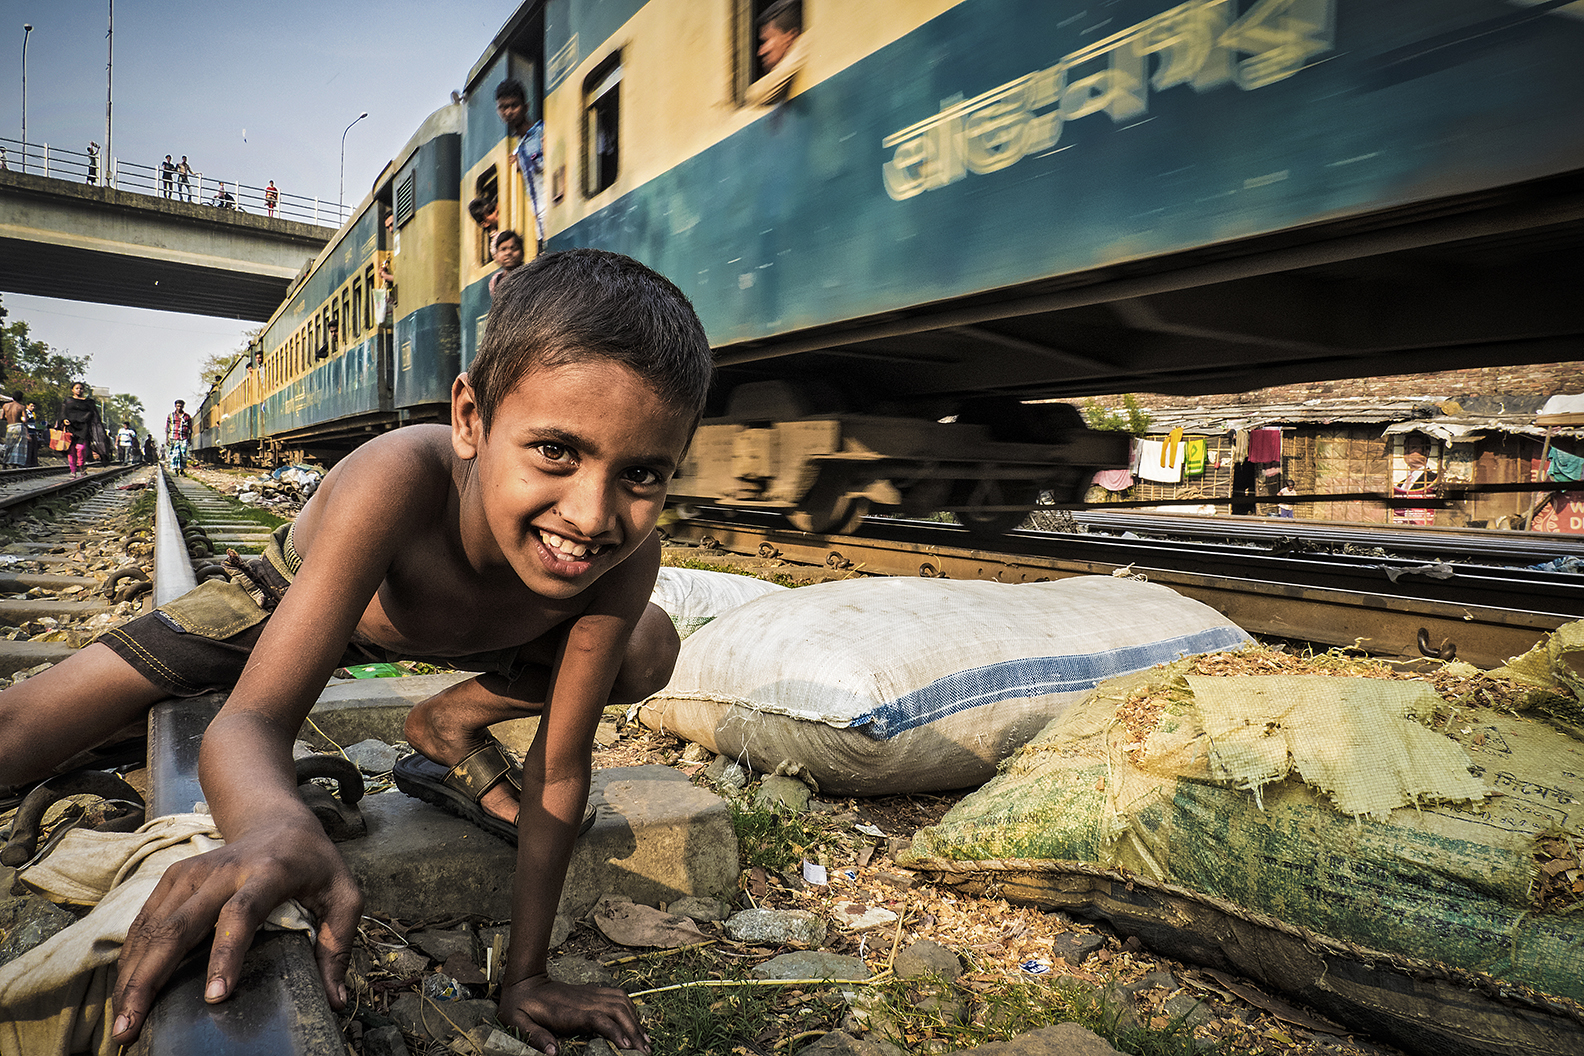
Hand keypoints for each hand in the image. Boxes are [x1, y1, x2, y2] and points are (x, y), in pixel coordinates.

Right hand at [109, 821, 362, 1045]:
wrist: (276, 819)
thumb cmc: (314, 863)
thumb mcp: (344, 895)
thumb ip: (338, 945)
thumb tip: (334, 1001)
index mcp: (268, 874)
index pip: (241, 914)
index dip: (226, 955)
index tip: (214, 997)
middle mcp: (223, 872)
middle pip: (179, 927)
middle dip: (150, 980)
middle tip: (131, 1028)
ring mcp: (192, 872)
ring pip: (152, 928)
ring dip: (132, 976)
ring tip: (121, 1023)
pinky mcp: (174, 877)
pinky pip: (144, 921)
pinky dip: (131, 958)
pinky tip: (124, 990)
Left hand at [498, 975, 650, 1055]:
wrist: (525, 981)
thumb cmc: (520, 1006)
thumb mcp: (518, 1022)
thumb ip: (535, 1036)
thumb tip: (554, 1054)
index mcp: (568, 1012)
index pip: (598, 1019)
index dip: (614, 1031)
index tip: (626, 1046)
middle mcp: (584, 1001)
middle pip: (616, 1011)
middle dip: (633, 1030)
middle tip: (645, 1050)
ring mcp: (589, 994)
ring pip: (620, 1003)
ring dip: (635, 1019)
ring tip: (645, 1039)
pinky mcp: (592, 992)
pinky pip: (617, 996)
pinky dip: (630, 1007)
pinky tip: (635, 1021)